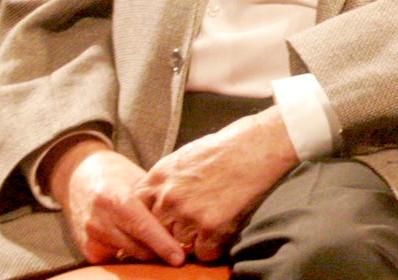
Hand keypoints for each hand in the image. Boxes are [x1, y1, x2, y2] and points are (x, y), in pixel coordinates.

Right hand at [51, 140, 183, 265]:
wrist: (79, 177)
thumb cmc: (117, 176)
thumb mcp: (139, 180)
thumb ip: (156, 201)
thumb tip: (186, 220)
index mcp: (115, 199)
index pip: (143, 228)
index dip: (163, 244)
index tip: (180, 258)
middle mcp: (100, 221)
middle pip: (139, 248)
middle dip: (162, 251)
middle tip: (183, 248)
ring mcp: (91, 238)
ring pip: (131, 256)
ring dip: (149, 253)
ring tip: (163, 243)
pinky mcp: (88, 250)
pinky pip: (117, 260)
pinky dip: (131, 254)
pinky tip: (139, 242)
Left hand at [134, 108, 297, 260]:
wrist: (259, 145)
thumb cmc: (227, 147)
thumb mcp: (184, 157)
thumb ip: (165, 181)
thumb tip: (156, 204)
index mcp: (158, 177)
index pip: (138, 211)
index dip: (152, 219)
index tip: (164, 223)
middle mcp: (168, 197)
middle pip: (158, 231)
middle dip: (173, 231)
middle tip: (194, 224)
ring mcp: (188, 213)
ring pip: (179, 245)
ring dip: (195, 241)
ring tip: (213, 224)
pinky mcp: (211, 227)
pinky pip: (204, 253)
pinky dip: (215, 248)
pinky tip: (225, 230)